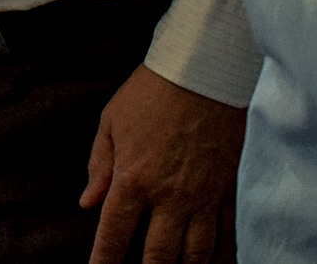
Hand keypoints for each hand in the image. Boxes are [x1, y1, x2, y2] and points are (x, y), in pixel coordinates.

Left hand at [81, 64, 244, 263]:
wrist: (203, 71)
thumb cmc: (152, 92)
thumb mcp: (112, 123)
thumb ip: (100, 166)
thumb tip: (87, 202)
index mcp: (134, 178)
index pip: (115, 233)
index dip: (105, 260)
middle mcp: (170, 195)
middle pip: (159, 255)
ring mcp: (203, 197)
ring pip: (196, 254)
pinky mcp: (228, 191)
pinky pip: (226, 236)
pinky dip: (219, 258)